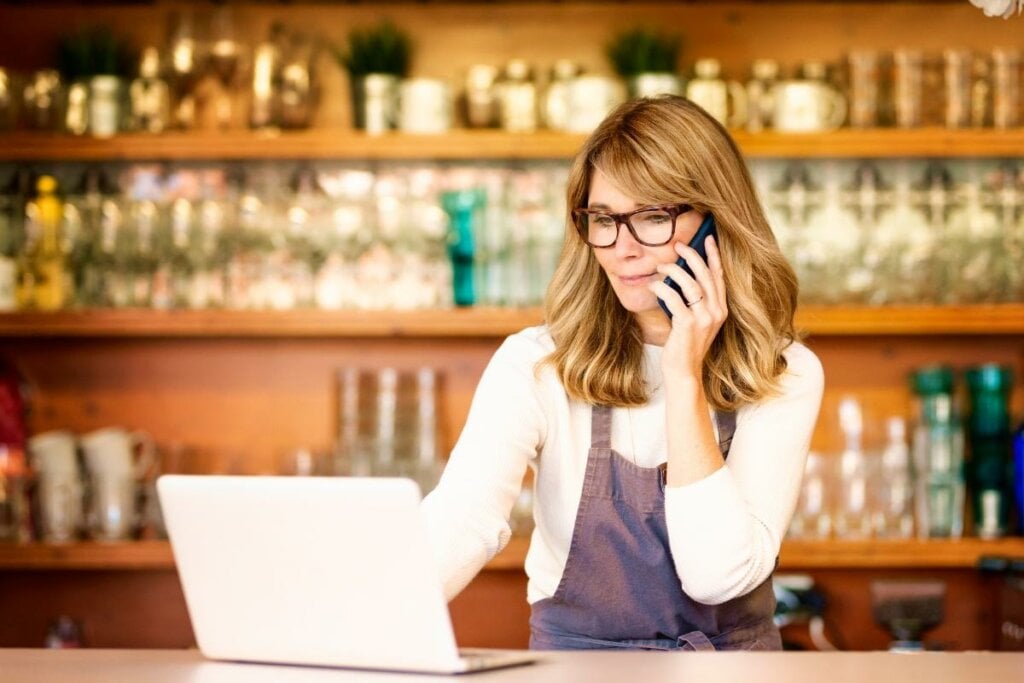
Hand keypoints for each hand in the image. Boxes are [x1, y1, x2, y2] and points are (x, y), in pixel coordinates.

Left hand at [648, 235, 727, 381]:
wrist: (684, 371)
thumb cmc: (686, 344)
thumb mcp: (697, 320)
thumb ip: (695, 301)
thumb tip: (681, 274)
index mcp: (721, 309)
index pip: (719, 276)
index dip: (714, 256)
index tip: (708, 238)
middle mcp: (716, 312)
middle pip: (705, 275)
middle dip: (691, 256)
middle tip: (678, 245)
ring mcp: (704, 318)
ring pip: (690, 283)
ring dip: (673, 271)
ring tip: (660, 267)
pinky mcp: (688, 324)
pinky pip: (674, 298)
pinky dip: (661, 288)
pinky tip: (652, 285)